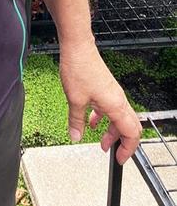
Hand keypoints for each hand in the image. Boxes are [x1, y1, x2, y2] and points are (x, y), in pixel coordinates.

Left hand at [59, 40, 141, 164]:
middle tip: (110, 151)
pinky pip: (111, 107)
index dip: (128, 149)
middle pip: (129, 127)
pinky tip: (92, 119)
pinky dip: (104, 117)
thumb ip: (76, 121)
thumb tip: (75, 137)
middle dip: (121, 141)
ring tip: (100, 139)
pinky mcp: (106, 87)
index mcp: (116, 106)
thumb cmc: (79, 68)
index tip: (119, 159)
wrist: (78, 46)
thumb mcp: (75, 100)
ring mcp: (113, 92)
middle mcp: (118, 99)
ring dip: (111, 130)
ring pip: (119, 117)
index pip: (131, 134)